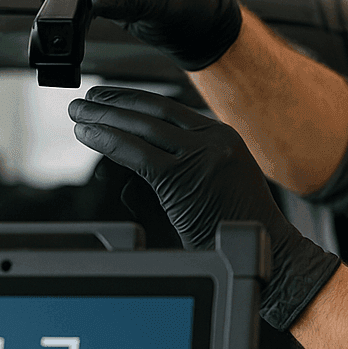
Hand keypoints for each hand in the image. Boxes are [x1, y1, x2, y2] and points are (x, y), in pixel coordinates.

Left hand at [70, 86, 340, 330]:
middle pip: (152, 111)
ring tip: (78, 115)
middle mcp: (214, 139)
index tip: (108, 98)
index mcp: (223, 136)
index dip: (133, 100)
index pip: (169, 108)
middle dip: (113, 103)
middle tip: (84, 103)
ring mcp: (202, 156)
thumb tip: (138, 165)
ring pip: (141, 127)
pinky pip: (136, 153)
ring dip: (103, 118)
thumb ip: (183, 166)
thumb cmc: (241, 227)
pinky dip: (107, 141)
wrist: (269, 250)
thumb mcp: (216, 181)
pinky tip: (87, 135)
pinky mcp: (185, 178)